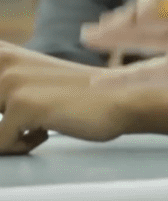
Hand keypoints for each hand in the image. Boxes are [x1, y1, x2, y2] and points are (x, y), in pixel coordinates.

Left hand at [0, 43, 128, 154]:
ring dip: (10, 136)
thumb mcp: (34, 79)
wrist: (122, 99)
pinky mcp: (22, 105)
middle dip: (4, 122)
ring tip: (38, 125)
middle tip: (32, 117)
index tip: (11, 104)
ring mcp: (11, 82)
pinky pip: (0, 145)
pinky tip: (47, 132)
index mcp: (3, 54)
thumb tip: (0, 105)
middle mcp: (3, 62)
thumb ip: (7, 83)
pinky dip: (22, 147)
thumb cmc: (80, 96)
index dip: (1, 105)